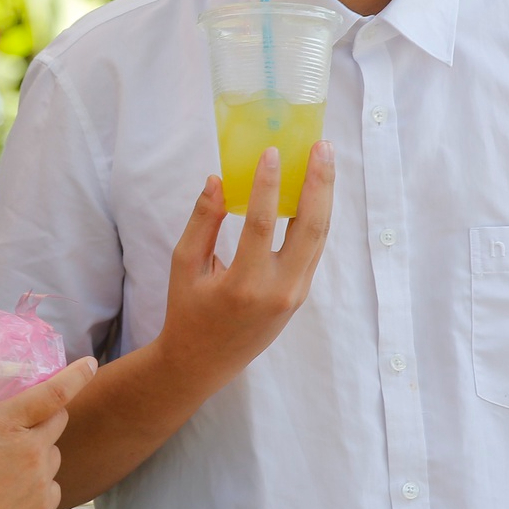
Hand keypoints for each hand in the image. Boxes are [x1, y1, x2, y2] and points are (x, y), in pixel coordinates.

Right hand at [0, 358, 97, 508]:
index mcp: (7, 422)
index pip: (53, 392)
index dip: (76, 375)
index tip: (90, 363)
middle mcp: (32, 449)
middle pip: (58, 421)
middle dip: (48, 415)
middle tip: (22, 423)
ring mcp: (40, 480)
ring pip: (55, 455)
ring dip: (41, 452)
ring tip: (10, 463)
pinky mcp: (42, 507)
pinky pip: (53, 487)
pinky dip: (41, 484)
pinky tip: (16, 489)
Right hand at [155, 141, 334, 391]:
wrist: (204, 363)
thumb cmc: (188, 312)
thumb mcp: (184, 266)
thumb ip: (202, 222)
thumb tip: (217, 180)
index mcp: (244, 285)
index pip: (263, 225)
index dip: (269, 185)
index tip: (273, 152)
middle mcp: (279, 291)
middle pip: (310, 227)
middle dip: (319, 183)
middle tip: (321, 146)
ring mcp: (295, 294)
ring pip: (319, 237)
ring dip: (325, 195)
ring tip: (324, 159)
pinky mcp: (300, 295)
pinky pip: (313, 249)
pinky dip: (316, 216)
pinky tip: (315, 190)